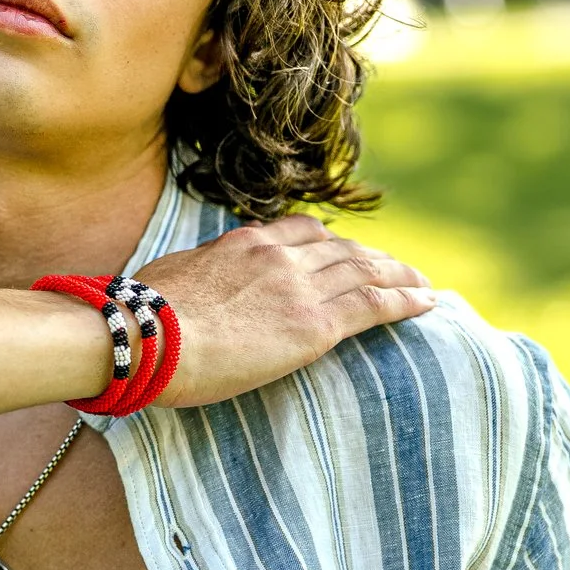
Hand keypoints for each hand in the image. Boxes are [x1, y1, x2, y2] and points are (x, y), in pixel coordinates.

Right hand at [133, 215, 434, 407]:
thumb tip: (194, 282)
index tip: (344, 251)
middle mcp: (279, 257)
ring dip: (399, 276)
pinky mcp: (316, 326)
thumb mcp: (171, 276)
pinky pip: (375, 305)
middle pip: (342, 250)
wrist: (148, 337)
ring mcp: (300, 288)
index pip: (301, 232)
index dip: (330, 242)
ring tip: (422, 286)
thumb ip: (199, 273)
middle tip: (396, 268)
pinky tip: (426, 303)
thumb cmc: (142, 317)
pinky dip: (405, 300)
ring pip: (366, 272)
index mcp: (244, 244)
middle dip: (374, 258)